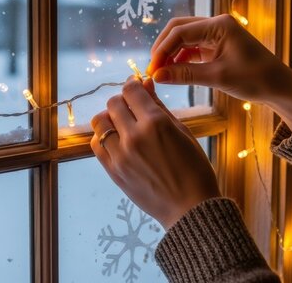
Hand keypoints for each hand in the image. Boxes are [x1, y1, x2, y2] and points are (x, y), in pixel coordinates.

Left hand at [90, 77, 220, 229]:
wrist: (190, 208)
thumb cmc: (194, 169)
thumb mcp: (182, 132)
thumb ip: (160, 106)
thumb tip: (145, 83)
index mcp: (156, 123)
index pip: (131, 90)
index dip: (133, 84)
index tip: (136, 87)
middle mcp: (134, 136)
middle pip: (113, 103)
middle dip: (122, 101)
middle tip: (132, 107)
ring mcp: (120, 154)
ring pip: (100, 122)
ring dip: (109, 118)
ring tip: (122, 124)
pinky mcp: (113, 171)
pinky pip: (96, 144)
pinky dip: (103, 137)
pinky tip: (116, 140)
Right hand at [146, 14, 291, 131]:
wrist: (279, 86)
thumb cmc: (255, 79)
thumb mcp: (217, 77)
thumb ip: (185, 74)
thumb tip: (157, 76)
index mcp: (219, 25)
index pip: (180, 32)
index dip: (162, 50)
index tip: (152, 70)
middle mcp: (216, 24)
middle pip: (178, 29)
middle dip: (163, 48)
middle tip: (153, 70)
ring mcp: (216, 34)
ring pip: (183, 38)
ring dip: (170, 54)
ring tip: (161, 73)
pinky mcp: (217, 45)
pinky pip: (192, 47)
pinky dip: (181, 58)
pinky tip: (174, 72)